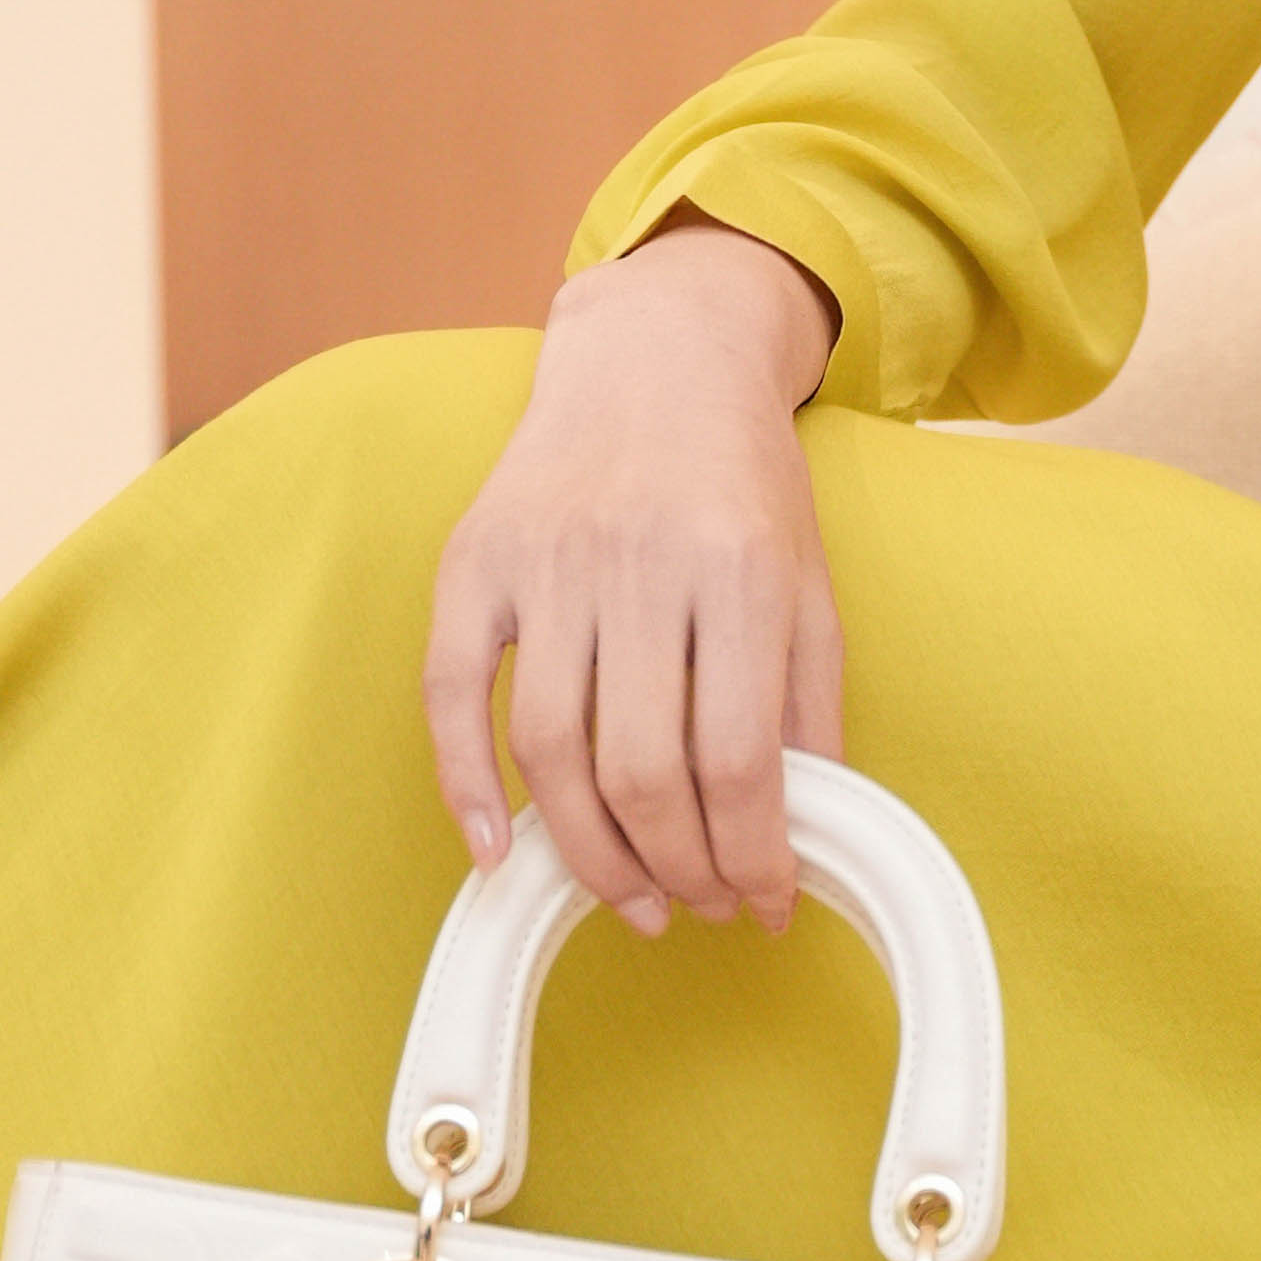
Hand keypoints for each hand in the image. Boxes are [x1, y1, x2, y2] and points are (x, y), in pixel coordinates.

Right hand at [421, 215, 845, 933]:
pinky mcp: (475, 558)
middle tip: (698, 906)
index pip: (740, 758)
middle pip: (644, 770)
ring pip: (552, 750)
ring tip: (634, 895)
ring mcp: (547, 560)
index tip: (765, 901)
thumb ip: (810, 700)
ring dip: (591, 852)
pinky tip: (499, 853)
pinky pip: (451, 691)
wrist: (657, 354)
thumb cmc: (742, 478)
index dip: (754, 856)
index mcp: (741, 570)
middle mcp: (639, 563)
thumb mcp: (807, 575)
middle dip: (679, 868)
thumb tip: (805, 832)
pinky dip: (464, 784)